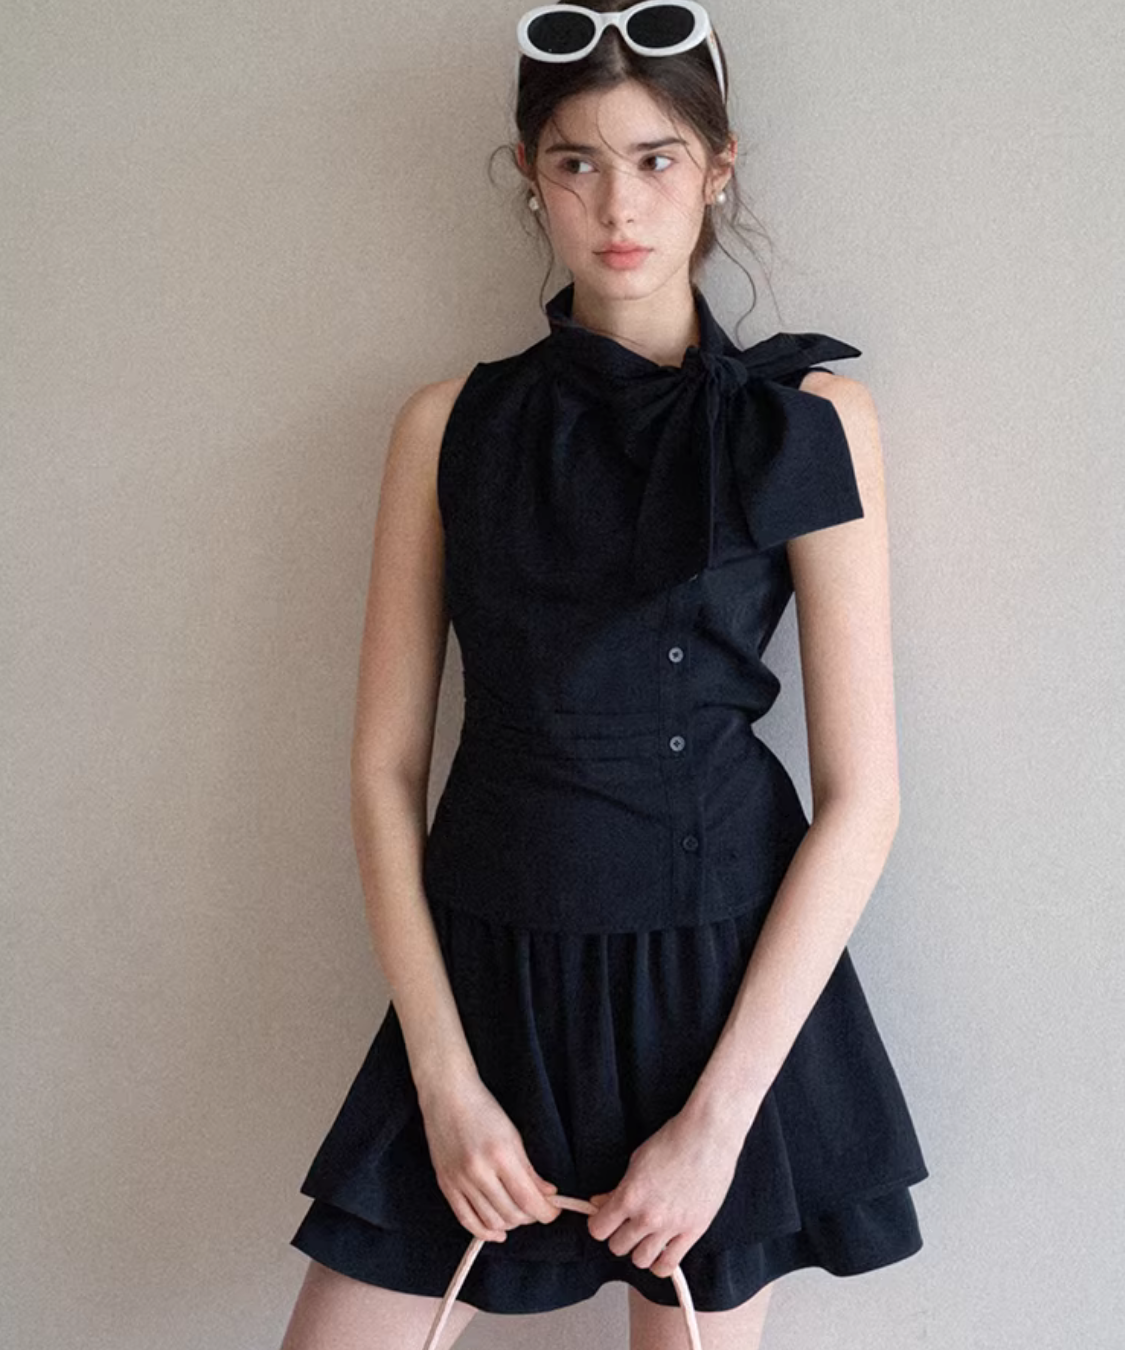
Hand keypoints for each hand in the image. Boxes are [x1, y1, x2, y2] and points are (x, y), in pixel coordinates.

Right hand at [418, 1073, 561, 1243]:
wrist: (446, 1095)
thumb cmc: (483, 1109)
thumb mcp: (513, 1135)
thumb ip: (529, 1169)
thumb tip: (547, 1195)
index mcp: (500, 1155)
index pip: (528, 1199)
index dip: (546, 1212)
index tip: (554, 1212)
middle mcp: (478, 1171)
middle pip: (511, 1214)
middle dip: (530, 1217)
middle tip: (537, 1208)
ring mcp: (459, 1181)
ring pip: (491, 1221)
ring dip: (510, 1224)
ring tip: (518, 1213)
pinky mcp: (446, 1185)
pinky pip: (466, 1220)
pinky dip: (484, 1232)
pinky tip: (497, 1232)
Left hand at [586, 1107, 742, 1278]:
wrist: (708, 1136)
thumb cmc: (673, 1141)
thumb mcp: (636, 1160)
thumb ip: (618, 1189)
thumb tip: (599, 1204)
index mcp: (630, 1195)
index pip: (599, 1230)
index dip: (599, 1224)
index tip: (604, 1220)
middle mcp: (648, 1216)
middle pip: (618, 1247)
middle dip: (619, 1236)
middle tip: (626, 1225)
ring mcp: (671, 1227)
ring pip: (641, 1261)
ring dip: (639, 1250)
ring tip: (645, 1237)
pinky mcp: (693, 1231)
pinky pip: (669, 1265)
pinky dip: (660, 1263)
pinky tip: (661, 1250)